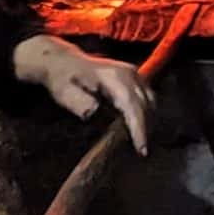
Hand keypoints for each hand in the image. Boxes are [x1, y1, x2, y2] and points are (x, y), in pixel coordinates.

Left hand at [12, 32, 154, 154]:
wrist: (64, 62)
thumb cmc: (63, 79)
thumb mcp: (64, 92)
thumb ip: (79, 103)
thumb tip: (94, 113)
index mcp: (114, 77)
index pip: (133, 107)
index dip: (139, 130)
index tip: (142, 150)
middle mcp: (129, 74)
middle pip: (147, 107)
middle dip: (144, 130)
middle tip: (137, 152)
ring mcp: (135, 75)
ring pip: (150, 104)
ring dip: (146, 123)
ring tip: (136, 143)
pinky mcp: (135, 79)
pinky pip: (147, 100)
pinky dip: (143, 116)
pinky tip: (133, 129)